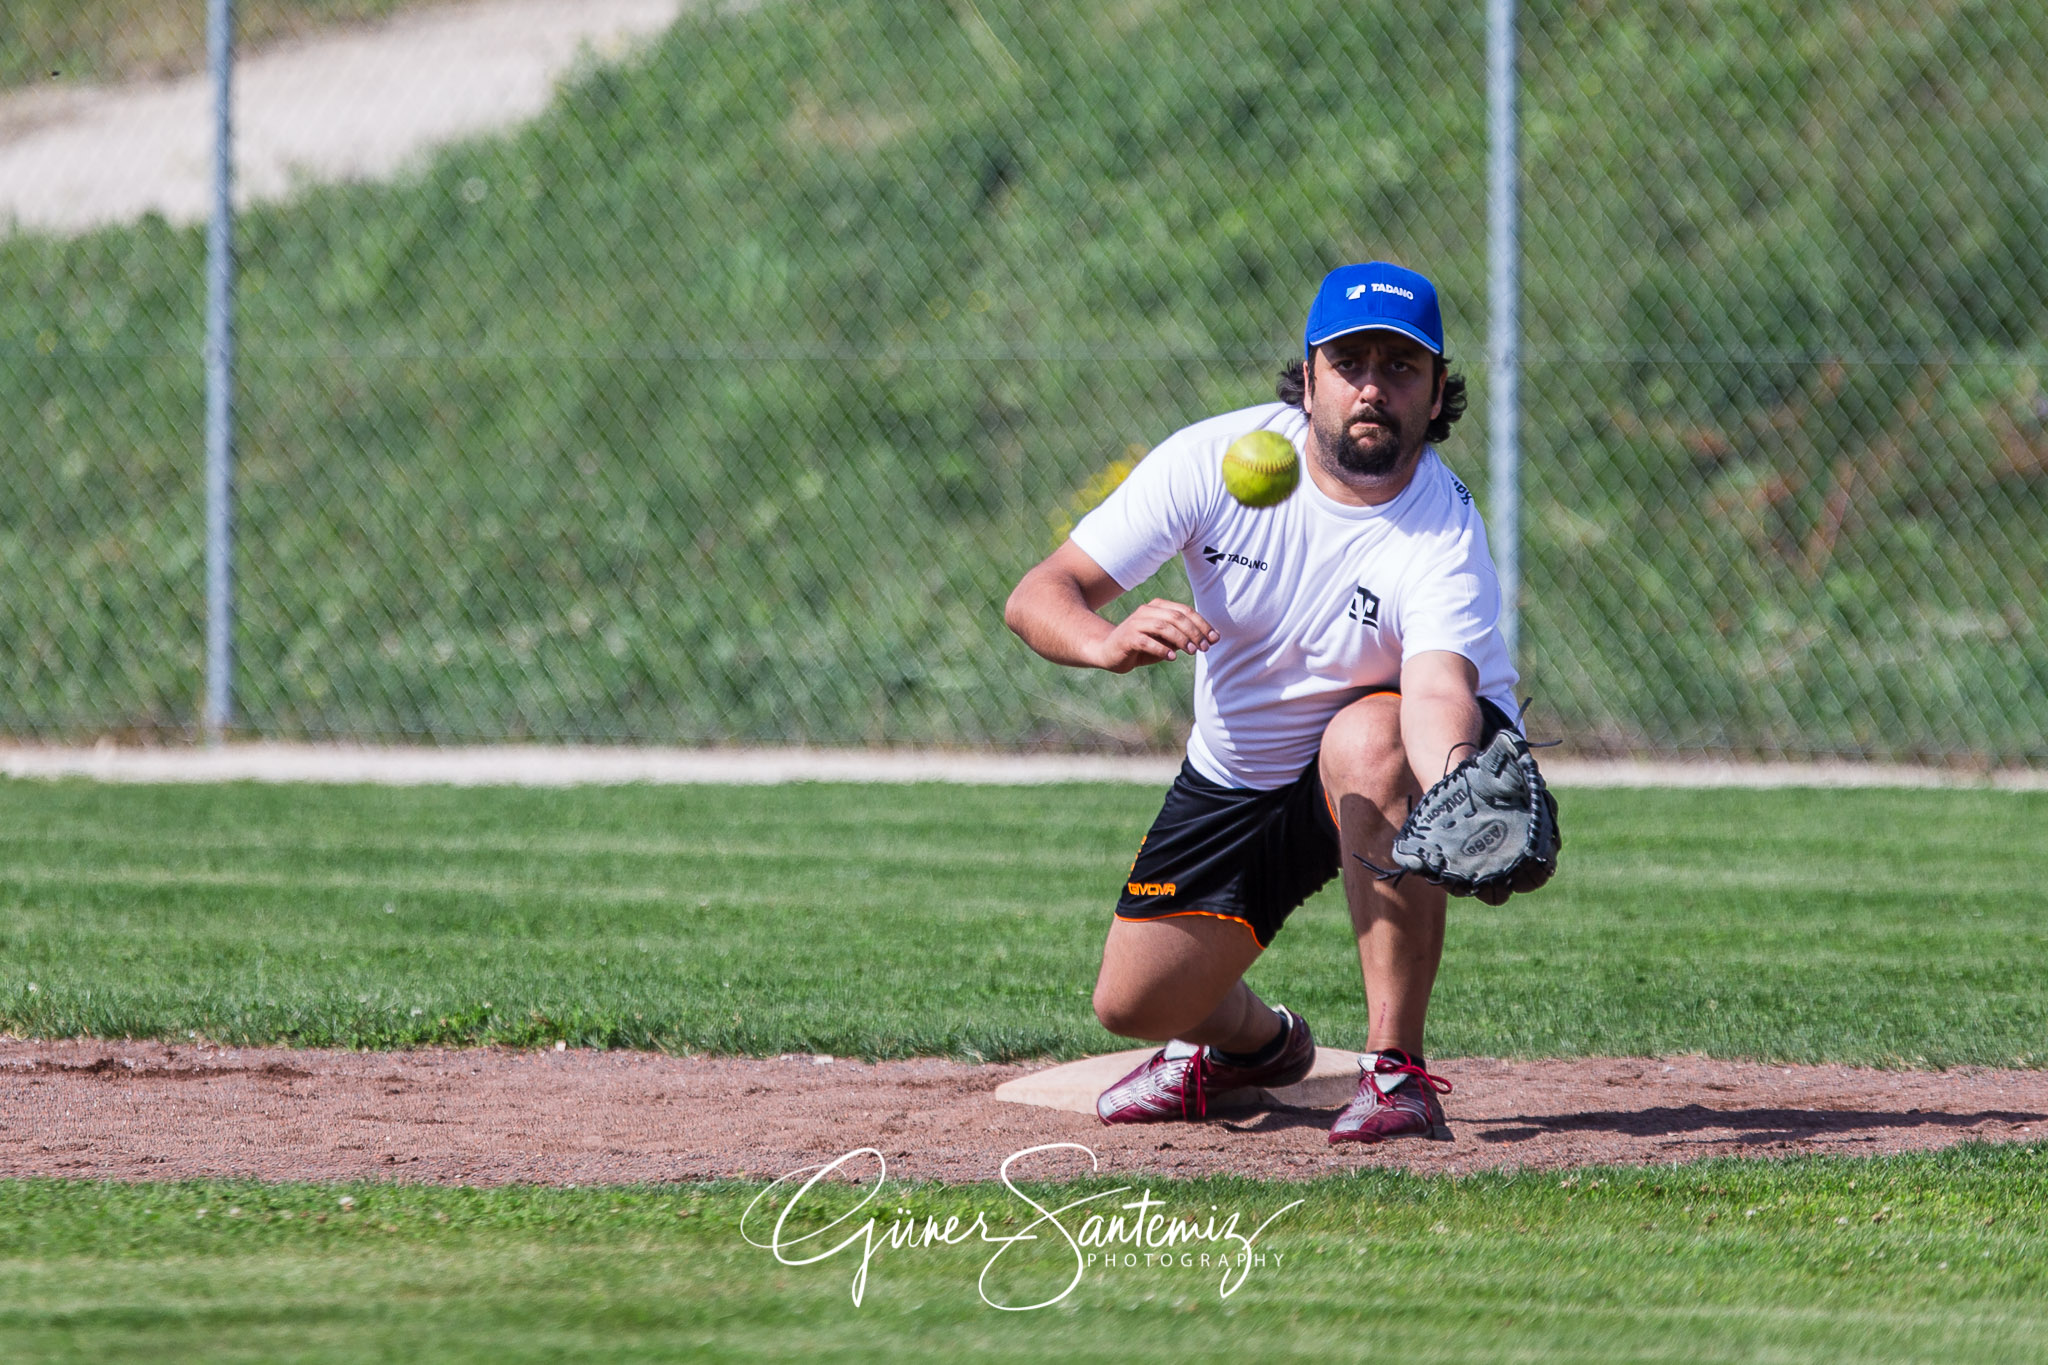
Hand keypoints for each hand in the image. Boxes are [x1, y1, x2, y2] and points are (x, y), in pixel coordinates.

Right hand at [1090, 599, 1218, 672]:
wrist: (1108, 651)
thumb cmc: (1140, 647)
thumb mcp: (1164, 642)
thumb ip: (1181, 639)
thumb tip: (1206, 641)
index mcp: (1158, 607)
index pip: (1185, 611)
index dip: (1202, 624)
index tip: (1214, 639)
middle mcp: (1147, 611)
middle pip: (1177, 617)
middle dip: (1194, 632)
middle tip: (1204, 648)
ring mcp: (1136, 623)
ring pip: (1163, 626)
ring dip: (1181, 639)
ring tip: (1192, 652)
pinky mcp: (1127, 637)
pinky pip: (1146, 640)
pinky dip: (1161, 649)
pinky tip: (1171, 658)